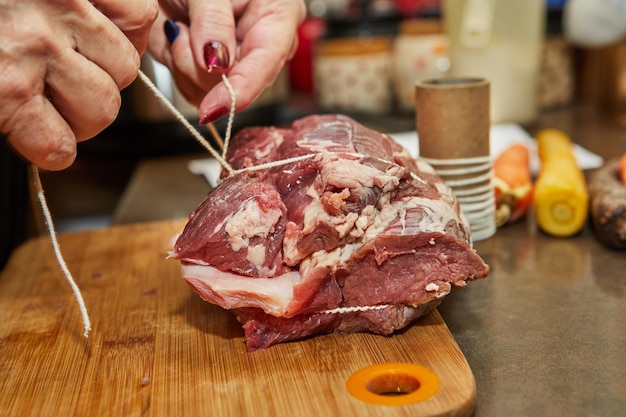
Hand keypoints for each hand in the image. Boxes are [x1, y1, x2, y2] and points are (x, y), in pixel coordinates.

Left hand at [0, 0, 157, 169]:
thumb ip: (1, 104)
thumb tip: (34, 132)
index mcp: (2, 85)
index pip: (57, 146)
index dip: (53, 144)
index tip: (46, 136)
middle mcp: (38, 47)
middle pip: (102, 110)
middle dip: (85, 112)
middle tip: (62, 97)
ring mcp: (65, 8)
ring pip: (124, 67)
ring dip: (105, 68)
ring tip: (78, 54)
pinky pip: (137, 15)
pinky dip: (126, 25)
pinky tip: (99, 25)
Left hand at [148, 0, 305, 123]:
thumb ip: (213, 20)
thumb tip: (218, 64)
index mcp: (276, 17)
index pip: (265, 63)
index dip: (241, 89)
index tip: (213, 108)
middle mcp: (259, 45)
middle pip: (234, 85)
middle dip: (198, 64)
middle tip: (180, 26)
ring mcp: (235, 62)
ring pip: (207, 91)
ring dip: (181, 61)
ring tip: (180, 24)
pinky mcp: (210, 72)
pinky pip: (189, 88)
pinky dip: (173, 63)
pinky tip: (176, 37)